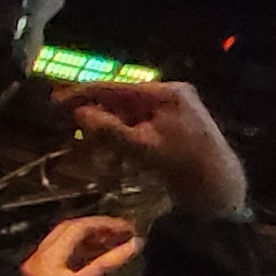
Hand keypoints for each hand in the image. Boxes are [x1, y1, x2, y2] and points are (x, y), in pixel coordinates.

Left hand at [21, 215, 143, 275]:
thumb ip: (106, 264)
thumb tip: (134, 245)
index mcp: (52, 252)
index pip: (81, 227)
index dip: (106, 225)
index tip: (128, 230)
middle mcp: (44, 252)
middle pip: (73, 230)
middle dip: (100, 228)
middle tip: (123, 232)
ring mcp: (41, 263)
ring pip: (68, 241)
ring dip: (93, 239)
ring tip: (116, 243)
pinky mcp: (41, 275)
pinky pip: (65, 254)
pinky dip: (85, 251)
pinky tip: (98, 258)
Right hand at [66, 82, 251, 222]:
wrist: (219, 186)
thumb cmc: (182, 164)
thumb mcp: (139, 147)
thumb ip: (108, 129)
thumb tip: (79, 113)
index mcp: (166, 93)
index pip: (117, 88)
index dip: (84, 94)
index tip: (56, 100)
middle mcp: (173, 93)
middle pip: (123, 100)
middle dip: (96, 112)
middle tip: (67, 122)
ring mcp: (177, 108)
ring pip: (131, 113)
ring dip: (109, 127)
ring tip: (89, 141)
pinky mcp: (177, 124)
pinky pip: (143, 124)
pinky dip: (126, 135)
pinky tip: (113, 152)